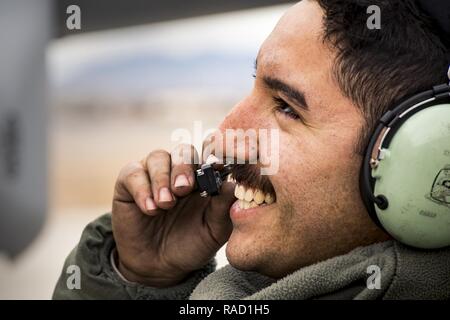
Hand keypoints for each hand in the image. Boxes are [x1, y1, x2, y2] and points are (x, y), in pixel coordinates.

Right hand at [111, 144, 234, 286]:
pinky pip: (133, 173)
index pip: (210, 154)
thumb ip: (223, 208)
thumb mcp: (213, 231)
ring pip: (158, 157)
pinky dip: (142, 190)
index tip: (217, 164)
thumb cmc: (191, 244)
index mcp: (205, 177)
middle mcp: (179, 170)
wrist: (159, 267)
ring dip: (162, 178)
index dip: (214, 154)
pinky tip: (150, 210)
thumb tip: (233, 185)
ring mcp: (154, 174)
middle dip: (184, 167)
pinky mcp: (129, 183)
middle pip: (184, 151)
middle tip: (184, 189)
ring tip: (166, 204)